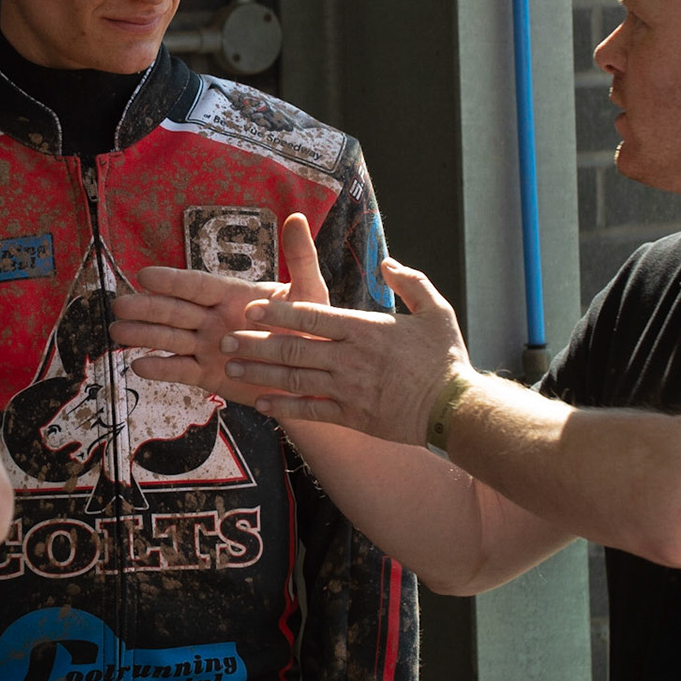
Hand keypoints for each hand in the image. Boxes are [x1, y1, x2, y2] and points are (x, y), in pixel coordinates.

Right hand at [112, 212, 328, 407]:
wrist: (314, 376)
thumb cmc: (311, 330)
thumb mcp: (309, 293)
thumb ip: (300, 258)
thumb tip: (297, 217)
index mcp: (233, 296)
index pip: (198, 286)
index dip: (172, 281)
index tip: (146, 274)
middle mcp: (214, 319)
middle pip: (175, 311)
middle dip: (147, 307)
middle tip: (119, 304)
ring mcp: (208, 347)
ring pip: (170, 339)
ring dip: (144, 334)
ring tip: (117, 330)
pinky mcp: (208, 376)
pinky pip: (180, 371)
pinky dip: (160, 369)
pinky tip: (138, 365)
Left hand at [226, 257, 470, 445]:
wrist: (457, 409)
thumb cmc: (446, 358)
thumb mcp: (436, 310)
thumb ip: (410, 282)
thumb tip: (387, 264)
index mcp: (364, 328)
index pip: (311, 316)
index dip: (276, 311)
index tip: (249, 307)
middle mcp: (349, 358)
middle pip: (292, 347)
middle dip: (254, 343)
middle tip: (224, 340)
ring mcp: (348, 389)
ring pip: (293, 379)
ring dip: (258, 373)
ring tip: (230, 368)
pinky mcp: (352, 416)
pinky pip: (310, 410)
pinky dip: (284, 407)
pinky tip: (261, 403)